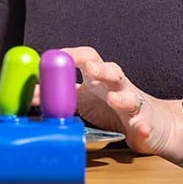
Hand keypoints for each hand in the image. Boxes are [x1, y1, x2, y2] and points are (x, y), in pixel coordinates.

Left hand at [62, 46, 182, 163]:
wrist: (152, 124)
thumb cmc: (113, 108)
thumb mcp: (83, 100)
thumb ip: (59, 95)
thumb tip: (30, 93)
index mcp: (100, 79)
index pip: (89, 59)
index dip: (75, 55)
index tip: (58, 55)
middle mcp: (118, 87)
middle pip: (112, 70)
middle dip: (101, 68)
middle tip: (90, 68)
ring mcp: (134, 104)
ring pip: (131, 95)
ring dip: (122, 97)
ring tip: (113, 99)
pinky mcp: (144, 122)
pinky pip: (144, 123)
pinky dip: (142, 125)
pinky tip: (140, 128)